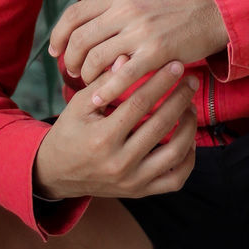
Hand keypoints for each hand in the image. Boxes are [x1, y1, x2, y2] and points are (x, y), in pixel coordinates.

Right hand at [34, 60, 198, 199]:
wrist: (57, 173)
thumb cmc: (69, 132)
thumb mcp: (79, 104)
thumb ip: (105, 82)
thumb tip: (128, 57)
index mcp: (102, 138)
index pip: (139, 104)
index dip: (160, 82)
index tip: (176, 65)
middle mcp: (119, 163)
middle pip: (160, 126)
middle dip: (180, 98)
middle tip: (191, 80)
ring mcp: (132, 181)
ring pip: (174, 155)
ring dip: (189, 127)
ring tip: (190, 106)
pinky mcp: (140, 191)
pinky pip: (175, 180)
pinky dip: (188, 159)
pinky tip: (189, 138)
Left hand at [48, 0, 228, 100]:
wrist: (212, 11)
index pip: (74, 15)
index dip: (58, 35)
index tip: (55, 51)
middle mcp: (126, 9)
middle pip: (81, 39)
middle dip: (70, 60)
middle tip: (72, 71)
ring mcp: (141, 31)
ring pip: (97, 58)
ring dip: (87, 75)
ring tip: (88, 82)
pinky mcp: (157, 52)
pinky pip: (123, 75)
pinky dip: (107, 89)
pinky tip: (100, 99)